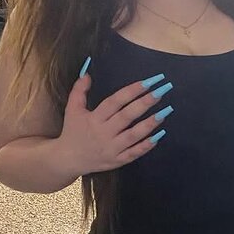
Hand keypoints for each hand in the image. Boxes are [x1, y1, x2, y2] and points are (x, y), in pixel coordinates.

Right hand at [57, 72, 171, 176]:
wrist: (67, 159)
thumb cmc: (73, 131)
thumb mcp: (72, 110)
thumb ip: (79, 91)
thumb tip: (86, 73)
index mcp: (94, 118)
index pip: (115, 102)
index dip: (131, 91)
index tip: (148, 81)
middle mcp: (103, 133)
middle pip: (127, 116)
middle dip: (145, 103)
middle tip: (162, 91)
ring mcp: (112, 148)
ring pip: (133, 135)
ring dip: (150, 124)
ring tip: (166, 111)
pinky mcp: (117, 160)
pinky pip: (134, 153)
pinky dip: (147, 146)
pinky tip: (159, 135)